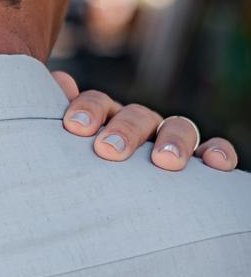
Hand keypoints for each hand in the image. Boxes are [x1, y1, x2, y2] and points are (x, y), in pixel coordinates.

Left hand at [53, 72, 237, 170]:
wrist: (109, 198)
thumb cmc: (84, 169)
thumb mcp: (69, 145)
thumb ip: (61, 117)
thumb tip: (59, 78)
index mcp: (104, 118)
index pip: (98, 104)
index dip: (88, 110)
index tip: (75, 127)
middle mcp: (138, 124)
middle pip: (137, 115)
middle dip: (124, 130)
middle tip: (108, 151)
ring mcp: (168, 139)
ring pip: (177, 127)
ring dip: (173, 140)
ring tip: (165, 160)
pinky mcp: (197, 159)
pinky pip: (213, 150)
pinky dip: (217, 152)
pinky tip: (216, 164)